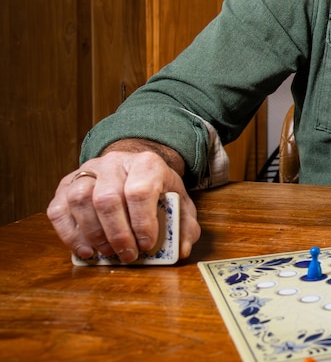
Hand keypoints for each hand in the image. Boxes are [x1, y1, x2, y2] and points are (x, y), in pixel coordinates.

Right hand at [46, 141, 199, 262]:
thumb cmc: (156, 188)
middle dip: (117, 234)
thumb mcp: (179, 202)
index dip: (142, 222)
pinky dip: (69, 234)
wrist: (133, 167)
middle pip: (107, 198)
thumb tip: (181, 250)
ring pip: (80, 200)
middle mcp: (114, 162)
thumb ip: (185, 225)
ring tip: (108, 252)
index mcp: (146, 163)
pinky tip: (86, 249)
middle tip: (127, 255)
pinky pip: (59, 209)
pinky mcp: (66, 184)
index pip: (139, 191)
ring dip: (93, 234)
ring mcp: (87, 171)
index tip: (146, 244)